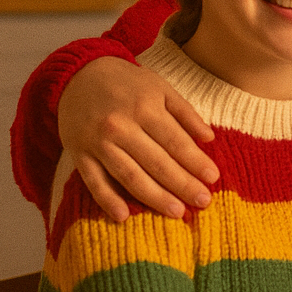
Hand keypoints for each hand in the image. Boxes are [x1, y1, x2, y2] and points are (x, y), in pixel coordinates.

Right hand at [58, 57, 217, 220]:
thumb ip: (186, 113)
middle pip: (156, 162)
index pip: (175, 142)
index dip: (195, 162)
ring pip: (129, 176)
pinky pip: (94, 181)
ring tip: (176, 212)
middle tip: (203, 201)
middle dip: (182, 184)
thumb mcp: (161, 88)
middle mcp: (121, 126)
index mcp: (145, 108)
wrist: (79, 75)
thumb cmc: (127, 83)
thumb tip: (209, 138)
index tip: (213, 178)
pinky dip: (107, 200)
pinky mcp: (78, 154)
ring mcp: (98, 142)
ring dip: (154, 197)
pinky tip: (124, 216)